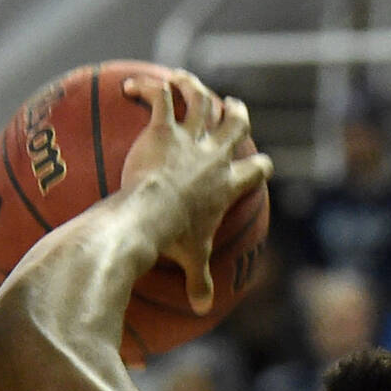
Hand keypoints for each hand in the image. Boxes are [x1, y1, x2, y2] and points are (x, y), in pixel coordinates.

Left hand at [121, 69, 271, 313]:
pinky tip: (129, 86)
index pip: (255, 171)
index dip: (260, 165)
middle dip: (236, 111)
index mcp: (226, 186)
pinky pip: (160, 98)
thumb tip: (202, 310)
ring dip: (193, 86)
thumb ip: (199, 281)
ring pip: (200, 99)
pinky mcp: (164, 129)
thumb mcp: (192, 261)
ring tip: (182, 80)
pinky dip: (147, 88)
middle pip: (235, 123)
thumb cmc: (174, 240)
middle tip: (232, 106)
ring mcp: (189, 140)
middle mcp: (213, 157)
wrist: (153, 217)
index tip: (261, 163)